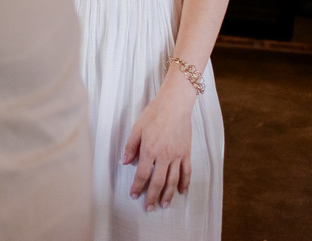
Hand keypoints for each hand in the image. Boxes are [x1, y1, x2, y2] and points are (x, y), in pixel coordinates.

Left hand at [122, 74, 195, 210]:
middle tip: (149, 207)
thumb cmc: (154, 114)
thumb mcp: (137, 128)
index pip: (142, 174)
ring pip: (173, 180)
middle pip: (158, 182)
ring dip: (168, 194)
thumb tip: (124, 162)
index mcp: (150, 150)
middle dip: (152, 196)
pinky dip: (185, 183)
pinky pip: (187, 171)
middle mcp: (164, 156)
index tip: (134, 195)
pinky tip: (182, 191)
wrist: (175, 104)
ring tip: (164, 205)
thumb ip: (131, 147)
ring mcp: (177, 155)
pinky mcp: (187, 153)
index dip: (137, 186)